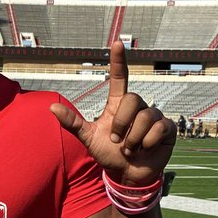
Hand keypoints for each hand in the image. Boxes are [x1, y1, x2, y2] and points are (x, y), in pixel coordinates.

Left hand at [50, 41, 175, 184]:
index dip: (118, 60)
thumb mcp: (88, 138)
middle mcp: (137, 106)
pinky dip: (148, 143)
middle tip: (118, 141)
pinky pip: (158, 129)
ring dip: (134, 138)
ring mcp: (153, 116)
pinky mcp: (167, 128)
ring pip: (145, 117)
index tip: (117, 42)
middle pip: (131, 99)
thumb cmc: (108, 154)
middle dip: (121, 124)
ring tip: (131, 148)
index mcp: (118, 104)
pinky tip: (146, 149)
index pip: (120, 77)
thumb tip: (51, 108)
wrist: (127, 175)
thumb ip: (72, 123)